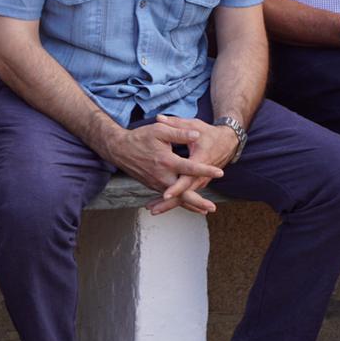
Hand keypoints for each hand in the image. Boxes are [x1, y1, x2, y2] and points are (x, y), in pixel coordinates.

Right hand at [103, 119, 226, 215]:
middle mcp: (162, 176)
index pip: (190, 168)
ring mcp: (157, 183)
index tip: (220, 172)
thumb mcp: (160, 130)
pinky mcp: (153, 185)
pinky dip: (180, 202)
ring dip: (191, 205)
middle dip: (198, 202)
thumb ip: (179, 132)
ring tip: (205, 210)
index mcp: (166, 161)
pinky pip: (169, 196)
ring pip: (175, 198)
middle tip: (212, 208)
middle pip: (182, 193)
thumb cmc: (140, 137)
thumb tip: (196, 135)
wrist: (119, 149)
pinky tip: (189, 205)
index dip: (205, 170)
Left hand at [146, 115, 237, 215]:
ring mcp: (201, 181)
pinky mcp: (199, 183)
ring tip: (153, 210)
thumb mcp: (194, 126)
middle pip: (185, 194)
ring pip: (186, 197)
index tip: (165, 193)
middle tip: (153, 209)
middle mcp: (202, 175)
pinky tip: (163, 205)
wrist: (228, 141)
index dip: (176, 187)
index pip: (187, 178)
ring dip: (170, 204)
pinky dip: (177, 200)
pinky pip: (188, 194)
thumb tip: (159, 118)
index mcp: (200, 161)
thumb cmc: (209, 133)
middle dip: (169, 203)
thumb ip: (176, 124)